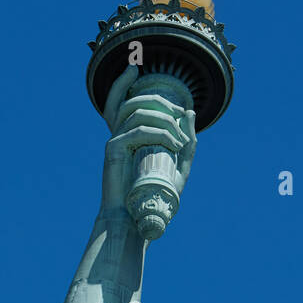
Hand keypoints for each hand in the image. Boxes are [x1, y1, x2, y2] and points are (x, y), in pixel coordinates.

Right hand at [100, 65, 196, 215]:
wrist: (132, 219)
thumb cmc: (153, 196)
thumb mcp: (178, 167)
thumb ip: (186, 143)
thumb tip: (189, 112)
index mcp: (128, 134)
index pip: (123, 100)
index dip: (127, 83)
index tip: (167, 96)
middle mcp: (118, 134)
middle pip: (131, 100)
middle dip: (158, 100)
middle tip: (179, 112)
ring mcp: (114, 140)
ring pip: (136, 112)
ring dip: (162, 119)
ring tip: (179, 136)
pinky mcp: (113, 149)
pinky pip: (137, 131)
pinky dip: (158, 133)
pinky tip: (173, 144)